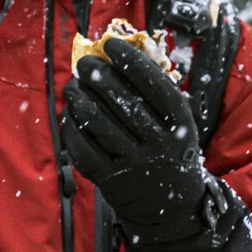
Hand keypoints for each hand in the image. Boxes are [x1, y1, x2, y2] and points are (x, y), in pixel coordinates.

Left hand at [63, 38, 209, 230]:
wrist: (172, 207)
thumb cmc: (169, 152)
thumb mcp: (178, 126)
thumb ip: (157, 95)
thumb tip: (124, 54)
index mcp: (182, 127)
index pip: (156, 87)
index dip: (133, 62)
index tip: (112, 44)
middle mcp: (161, 146)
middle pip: (123, 102)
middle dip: (99, 76)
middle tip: (84, 62)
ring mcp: (135, 164)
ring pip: (98, 122)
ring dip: (79, 98)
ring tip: (73, 86)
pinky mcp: (112, 180)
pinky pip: (83, 147)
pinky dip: (72, 126)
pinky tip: (69, 113)